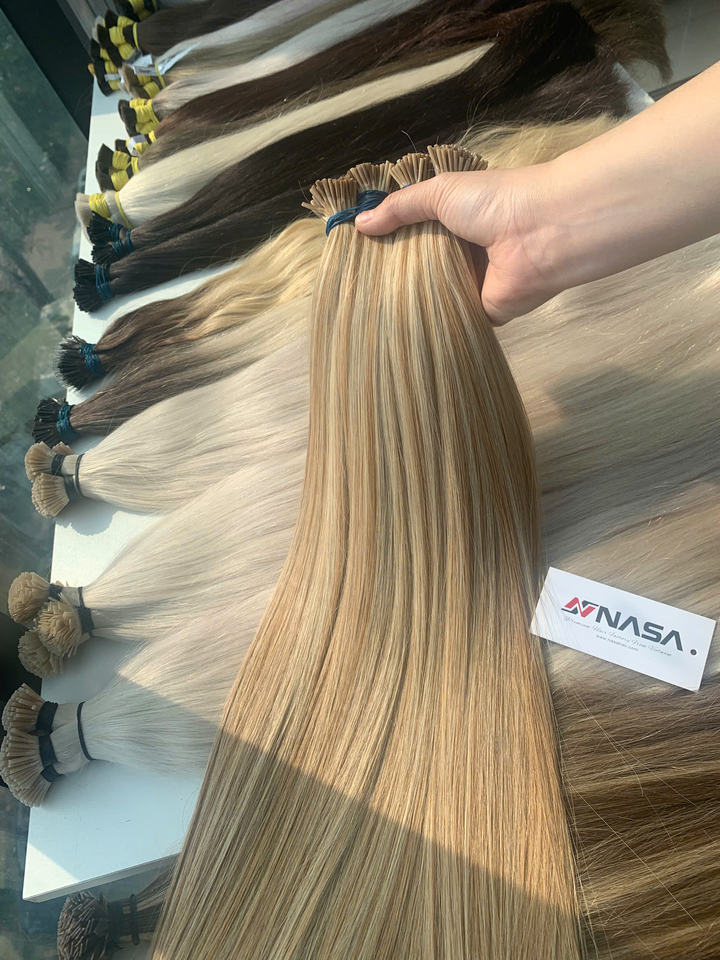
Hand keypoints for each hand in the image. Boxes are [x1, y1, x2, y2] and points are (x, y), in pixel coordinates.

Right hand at [355, 166, 560, 324]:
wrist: (539, 234)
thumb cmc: (493, 203)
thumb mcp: (440, 193)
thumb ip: (401, 207)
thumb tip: (360, 224)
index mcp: (456, 222)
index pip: (414, 235)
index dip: (388, 244)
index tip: (357, 255)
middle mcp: (463, 254)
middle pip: (419, 268)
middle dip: (392, 277)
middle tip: (354, 288)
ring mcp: (472, 285)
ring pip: (431, 297)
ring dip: (407, 302)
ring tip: (366, 310)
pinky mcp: (481, 314)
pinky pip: (449, 321)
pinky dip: (430, 324)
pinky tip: (397, 329)